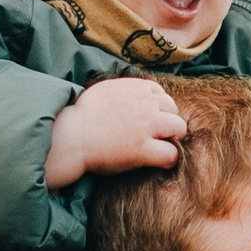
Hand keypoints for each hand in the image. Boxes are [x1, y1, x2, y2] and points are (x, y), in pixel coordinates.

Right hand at [44, 77, 187, 188]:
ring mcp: (147, 126)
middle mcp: (145, 104)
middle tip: (156, 135)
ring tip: (160, 147)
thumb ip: (124, 90)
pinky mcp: (143, 149)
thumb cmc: (81, 116)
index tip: (149, 119)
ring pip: (179, 128)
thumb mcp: (105, 90)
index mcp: (136, 88)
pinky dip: (169, 158)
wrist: (70, 135)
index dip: (158, 108)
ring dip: (173, 138)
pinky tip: (159, 162)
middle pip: (173, 109)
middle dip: (167, 120)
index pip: (161, 94)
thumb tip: (131, 94)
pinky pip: (171, 154)